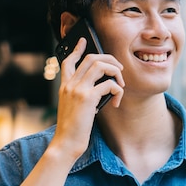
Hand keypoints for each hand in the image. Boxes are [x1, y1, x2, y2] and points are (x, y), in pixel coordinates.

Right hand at [52, 37, 124, 158]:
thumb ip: (82, 96)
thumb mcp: (73, 109)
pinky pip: (109, 84)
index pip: (68, 61)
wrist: (65, 144)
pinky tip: (116, 102)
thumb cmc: (71, 130)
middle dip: (109, 59)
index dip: (77, 49)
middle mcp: (70, 85)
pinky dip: (118, 90)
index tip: (84, 41)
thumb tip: (101, 89)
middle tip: (119, 69)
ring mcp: (78, 90)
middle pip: (90, 58)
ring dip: (115, 72)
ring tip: (120, 84)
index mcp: (64, 87)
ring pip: (100, 66)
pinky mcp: (87, 98)